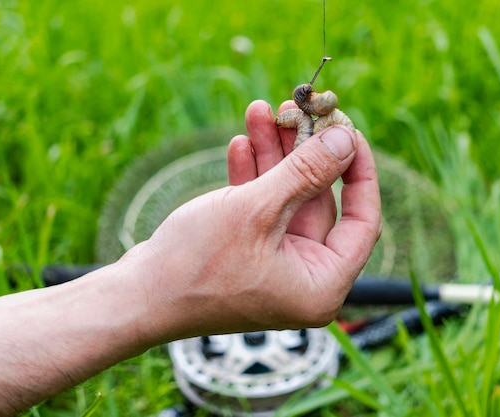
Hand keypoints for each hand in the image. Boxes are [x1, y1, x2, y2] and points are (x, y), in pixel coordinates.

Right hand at [123, 99, 381, 339]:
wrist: (137, 295)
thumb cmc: (198, 264)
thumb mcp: (258, 209)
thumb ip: (306, 172)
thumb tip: (346, 137)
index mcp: (321, 284)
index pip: (363, 221)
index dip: (359, 171)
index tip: (347, 129)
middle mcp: (302, 277)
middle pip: (317, 201)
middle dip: (302, 151)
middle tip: (294, 108)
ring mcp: (272, 265)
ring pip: (285, 198)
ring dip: (272, 155)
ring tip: (261, 109)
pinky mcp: (245, 252)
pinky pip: (259, 208)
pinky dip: (251, 177)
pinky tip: (240, 144)